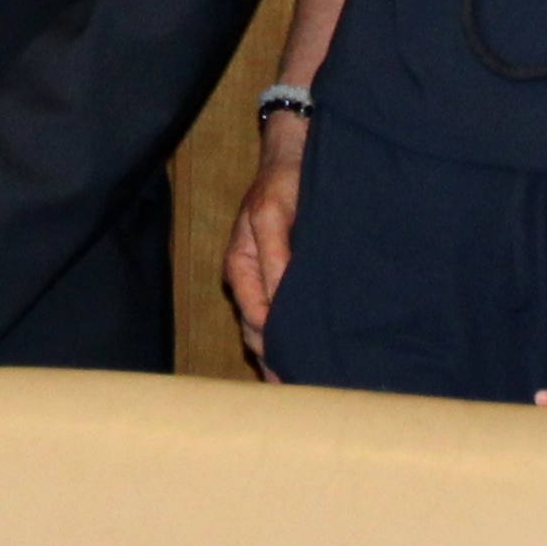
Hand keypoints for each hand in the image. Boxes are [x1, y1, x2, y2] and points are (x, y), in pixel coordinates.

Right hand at [222, 137, 304, 369]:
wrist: (295, 155)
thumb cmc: (281, 182)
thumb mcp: (271, 214)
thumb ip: (275, 258)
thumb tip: (279, 305)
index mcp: (240, 268)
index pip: (254, 317)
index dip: (272, 345)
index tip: (292, 369)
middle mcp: (251, 280)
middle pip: (258, 332)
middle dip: (275, 360)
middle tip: (302, 389)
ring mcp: (267, 281)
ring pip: (269, 329)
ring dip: (281, 354)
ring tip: (305, 385)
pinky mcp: (287, 278)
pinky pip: (284, 315)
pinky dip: (291, 338)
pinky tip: (307, 358)